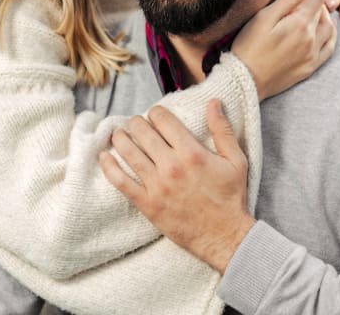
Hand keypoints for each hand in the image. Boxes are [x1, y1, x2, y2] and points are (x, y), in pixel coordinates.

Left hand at [99, 100, 255, 273]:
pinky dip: (109, 168)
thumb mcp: (235, 160)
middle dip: (136, 122)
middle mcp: (171, 166)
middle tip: (135, 122)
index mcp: (191, 152)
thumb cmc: (231, 197)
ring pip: (129, 153)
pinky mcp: (148, 204)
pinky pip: (121, 183)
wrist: (225, 237)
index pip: (163, 120)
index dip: (156, 112)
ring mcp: (157, 186)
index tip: (155, 115)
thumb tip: (213, 102)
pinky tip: (103, 157)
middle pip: (143, 132)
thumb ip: (222, 129)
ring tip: (118, 134)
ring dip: (120, 138)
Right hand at [232, 0, 336, 100]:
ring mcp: (312, 55)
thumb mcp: (265, 17)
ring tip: (315, 9)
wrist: (245, 80)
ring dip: (326, 15)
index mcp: (299, 24)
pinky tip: (324, 31)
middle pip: (323, 11)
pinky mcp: (309, 68)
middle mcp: (311, 40)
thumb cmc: (249, 45)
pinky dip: (331, 35)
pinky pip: (329, 48)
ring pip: (330, 29)